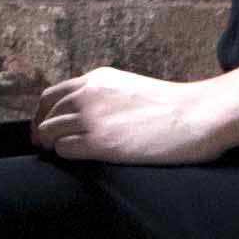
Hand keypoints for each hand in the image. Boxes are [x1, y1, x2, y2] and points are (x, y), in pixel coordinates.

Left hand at [30, 63, 238, 167]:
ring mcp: (93, 118)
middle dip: (42, 132)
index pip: (52, 95)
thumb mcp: (130, 88)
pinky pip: (64, 149)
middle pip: (47, 114)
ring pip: (50, 131)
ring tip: (57, 154)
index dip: (43, 114)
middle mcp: (89, 94)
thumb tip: (85, 114)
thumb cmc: (172, 106)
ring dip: (50, 144)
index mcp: (97, 79)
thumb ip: (105, 95)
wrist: (196, 115)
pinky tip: (75, 158)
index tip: (44, 127)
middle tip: (44, 146)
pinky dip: (63, 155)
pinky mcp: (101, 142)